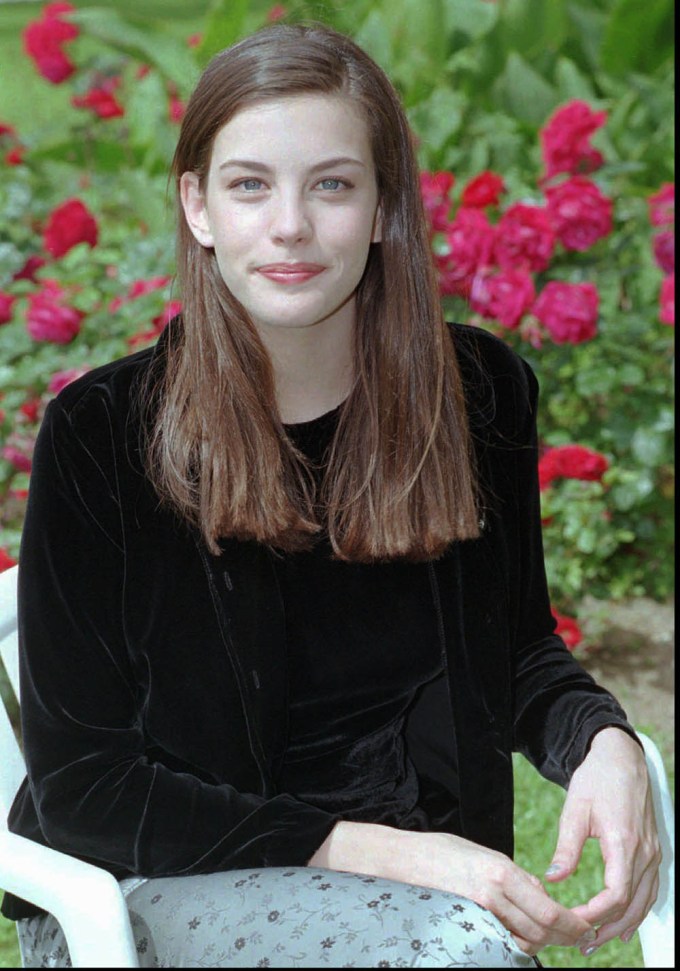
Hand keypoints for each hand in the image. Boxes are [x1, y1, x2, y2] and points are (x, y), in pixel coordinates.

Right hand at [400, 831, 598, 955]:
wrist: (405, 859)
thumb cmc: (442, 851)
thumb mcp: (485, 853)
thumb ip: (514, 875)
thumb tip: (539, 893)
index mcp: (502, 870)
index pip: (548, 909)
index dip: (571, 924)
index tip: (585, 927)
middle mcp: (494, 891)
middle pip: (541, 929)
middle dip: (565, 937)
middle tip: (579, 938)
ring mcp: (479, 908)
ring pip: (524, 939)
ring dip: (543, 942)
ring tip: (556, 937)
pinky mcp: (466, 919)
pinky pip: (500, 939)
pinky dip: (517, 941)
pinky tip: (522, 937)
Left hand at [544, 727, 661, 955]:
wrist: (621, 758)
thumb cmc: (597, 779)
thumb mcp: (575, 809)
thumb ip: (566, 846)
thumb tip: (553, 877)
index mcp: (624, 843)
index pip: (615, 895)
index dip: (595, 915)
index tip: (573, 922)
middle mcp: (644, 852)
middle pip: (631, 906)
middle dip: (606, 929)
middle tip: (581, 944)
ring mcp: (652, 852)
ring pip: (643, 902)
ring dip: (622, 925)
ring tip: (596, 941)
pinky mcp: (652, 850)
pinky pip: (651, 889)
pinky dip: (638, 911)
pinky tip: (624, 925)